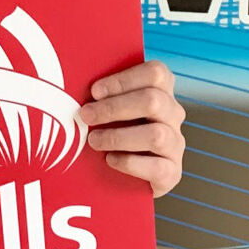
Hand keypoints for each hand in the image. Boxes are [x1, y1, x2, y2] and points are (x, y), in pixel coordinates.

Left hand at [80, 59, 184, 196]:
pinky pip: (157, 167)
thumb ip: (101, 95)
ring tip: (93, 141)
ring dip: (119, 137)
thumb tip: (73, 85)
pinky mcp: (172, 173)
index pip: (156, 73)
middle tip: (86, 115)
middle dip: (114, 108)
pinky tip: (110, 160)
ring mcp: (175, 144)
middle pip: (153, 101)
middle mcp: (173, 115)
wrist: (123, 176)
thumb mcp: (109, 109)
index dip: (124, 80)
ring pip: (156, 134)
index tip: (94, 91)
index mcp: (161, 91)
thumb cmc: (112, 131)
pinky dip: (130, 163)